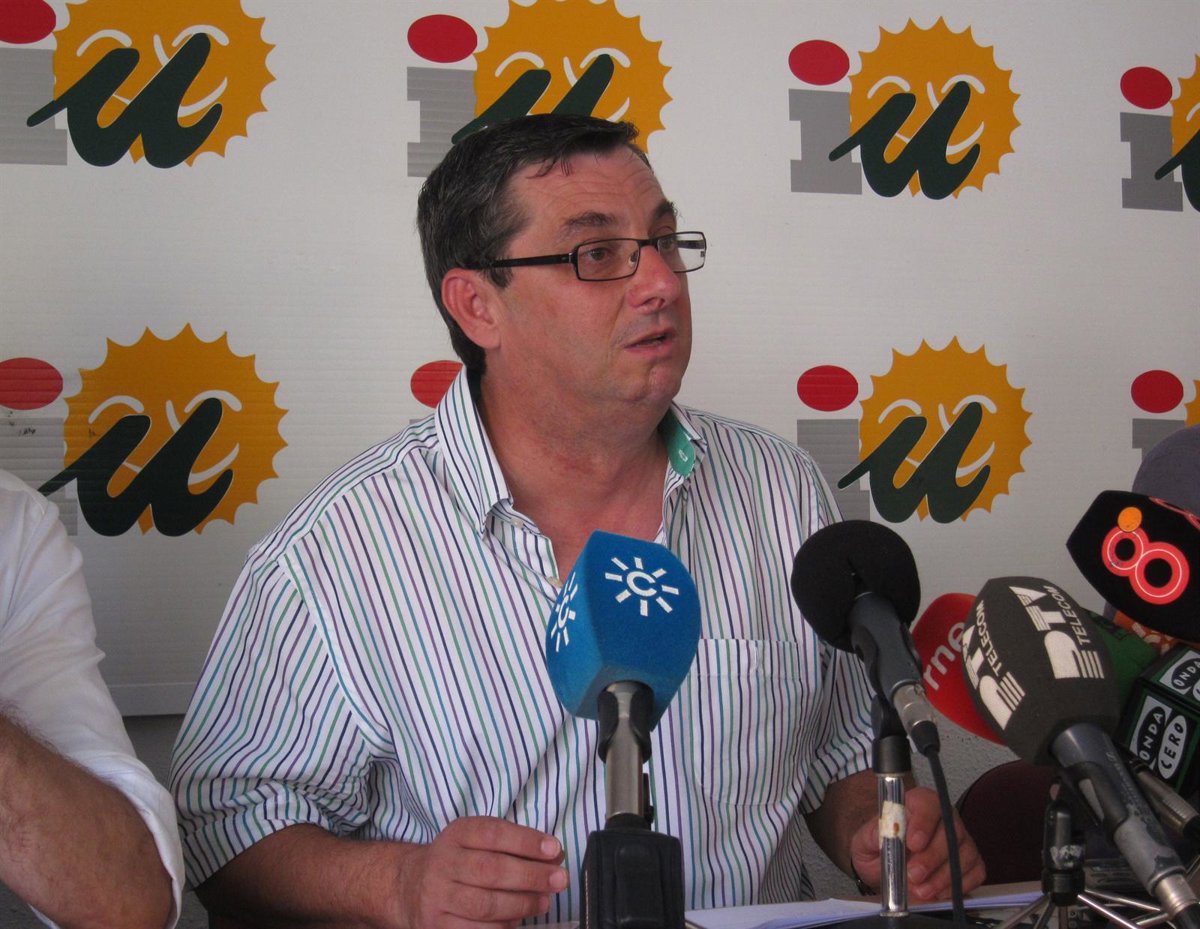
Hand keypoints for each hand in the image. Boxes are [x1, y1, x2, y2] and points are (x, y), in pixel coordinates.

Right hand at [395, 816, 567, 928]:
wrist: (410, 887)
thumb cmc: (459, 862)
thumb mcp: (480, 843)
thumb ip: (516, 846)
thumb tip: (555, 856)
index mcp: (457, 835)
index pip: (493, 833)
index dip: (526, 841)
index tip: (554, 849)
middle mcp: (443, 863)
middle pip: (490, 870)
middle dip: (530, 876)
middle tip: (559, 880)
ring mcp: (437, 896)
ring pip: (484, 904)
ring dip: (521, 904)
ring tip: (543, 902)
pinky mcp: (435, 925)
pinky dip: (502, 927)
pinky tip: (517, 920)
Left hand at [849, 786, 985, 900]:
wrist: (883, 864)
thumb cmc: (877, 845)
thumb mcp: (865, 838)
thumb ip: (873, 834)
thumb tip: (885, 835)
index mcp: (918, 803)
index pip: (928, 804)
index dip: (923, 823)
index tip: (912, 843)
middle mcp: (944, 817)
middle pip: (950, 830)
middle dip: (932, 857)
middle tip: (914, 874)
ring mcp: (960, 839)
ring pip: (963, 853)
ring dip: (943, 875)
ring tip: (921, 890)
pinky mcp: (970, 861)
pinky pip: (975, 872)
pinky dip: (957, 885)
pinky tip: (938, 893)